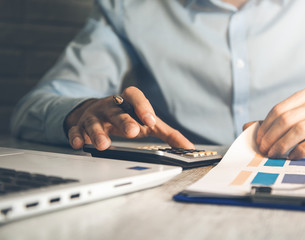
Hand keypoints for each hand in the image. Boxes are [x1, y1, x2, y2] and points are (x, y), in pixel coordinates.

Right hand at [65, 86, 193, 149]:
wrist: (100, 112)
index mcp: (128, 102)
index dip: (142, 106)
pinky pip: (76, 130)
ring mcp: (95, 115)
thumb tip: (189, 147)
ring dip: (98, 133)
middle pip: (116, 111)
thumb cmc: (128, 117)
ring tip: (103, 145)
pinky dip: (77, 136)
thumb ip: (169, 134)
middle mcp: (111, 106)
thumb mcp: (148, 123)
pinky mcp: (81, 125)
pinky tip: (79, 145)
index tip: (150, 120)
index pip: (135, 96)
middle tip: (133, 131)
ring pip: (94, 121)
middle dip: (124, 121)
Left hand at [256, 87, 304, 158]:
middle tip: (264, 151)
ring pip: (299, 129)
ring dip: (282, 145)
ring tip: (274, 155)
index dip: (265, 126)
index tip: (259, 141)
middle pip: (287, 119)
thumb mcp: (297, 121)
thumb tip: (246, 126)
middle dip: (271, 137)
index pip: (278, 109)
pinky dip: (300, 150)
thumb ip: (273, 123)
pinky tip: (292, 157)